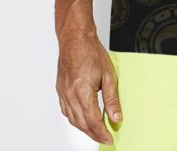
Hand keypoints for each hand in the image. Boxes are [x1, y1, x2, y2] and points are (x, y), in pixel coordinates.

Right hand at [55, 30, 121, 144]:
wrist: (75, 38)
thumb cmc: (91, 52)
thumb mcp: (109, 75)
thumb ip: (112, 99)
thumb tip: (116, 117)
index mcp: (83, 93)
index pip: (93, 122)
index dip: (102, 133)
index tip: (109, 138)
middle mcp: (70, 95)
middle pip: (82, 124)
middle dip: (94, 134)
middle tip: (105, 137)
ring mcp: (63, 93)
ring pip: (72, 119)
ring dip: (84, 128)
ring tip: (96, 130)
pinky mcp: (60, 89)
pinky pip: (66, 110)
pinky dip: (75, 118)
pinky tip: (81, 117)